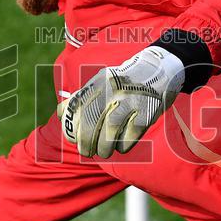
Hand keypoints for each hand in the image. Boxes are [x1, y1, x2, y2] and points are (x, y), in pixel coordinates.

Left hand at [61, 46, 184, 157]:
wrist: (159, 69)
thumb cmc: (124, 82)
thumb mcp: (101, 81)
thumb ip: (81, 96)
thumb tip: (61, 113)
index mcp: (99, 83)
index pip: (77, 109)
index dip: (73, 129)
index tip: (74, 140)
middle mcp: (112, 90)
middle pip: (91, 121)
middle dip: (86, 142)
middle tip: (86, 152)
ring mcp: (130, 100)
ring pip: (110, 130)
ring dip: (104, 147)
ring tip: (103, 152)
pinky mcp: (146, 111)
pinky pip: (130, 134)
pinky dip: (123, 145)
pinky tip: (121, 147)